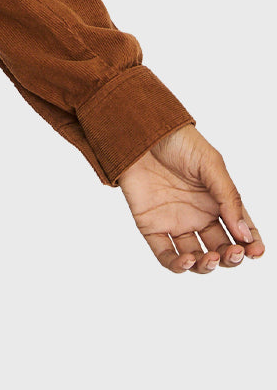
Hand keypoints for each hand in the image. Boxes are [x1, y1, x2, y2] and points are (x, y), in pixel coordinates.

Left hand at [116, 122, 263, 272]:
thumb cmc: (177, 141)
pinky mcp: (152, 226)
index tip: (256, 252)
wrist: (140, 130)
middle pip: (221, 249)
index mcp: (217, 201)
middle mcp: (198, 215)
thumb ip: (228, 198)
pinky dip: (177, 265)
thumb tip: (245, 234)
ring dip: (206, 266)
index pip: (240, 231)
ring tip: (210, 257)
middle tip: (235, 252)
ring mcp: (175, 222)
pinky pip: (165, 254)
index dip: (251, 246)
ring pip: (196, 258)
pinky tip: (187, 260)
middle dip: (231, 257)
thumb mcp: (211, 164)